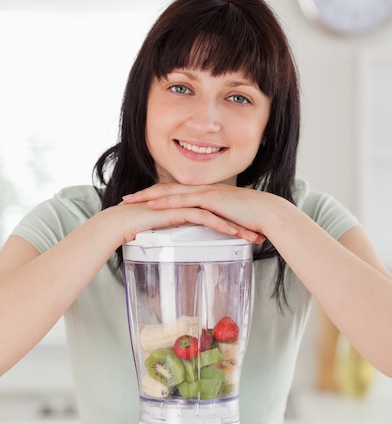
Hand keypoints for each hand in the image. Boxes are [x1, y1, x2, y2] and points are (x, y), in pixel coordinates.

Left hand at [122, 182, 265, 243]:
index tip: (139, 202)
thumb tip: (209, 234)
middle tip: (125, 200)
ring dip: (148, 196)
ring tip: (130, 201)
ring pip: (171, 192)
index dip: (156, 197)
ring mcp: (206, 193)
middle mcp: (202, 190)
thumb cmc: (252, 220)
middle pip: (166, 189)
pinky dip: (166, 202)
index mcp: (205, 194)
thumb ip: (216, 224)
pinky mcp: (211, 199)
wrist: (267, 215)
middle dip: (144, 194)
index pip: (175, 194)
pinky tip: (152, 206)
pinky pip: (184, 200)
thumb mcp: (228, 222)